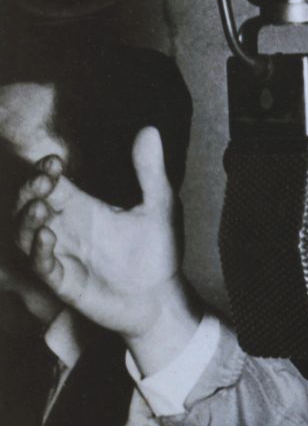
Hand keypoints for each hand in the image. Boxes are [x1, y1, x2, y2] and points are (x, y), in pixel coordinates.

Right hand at [13, 127, 194, 351]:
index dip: (43, 171)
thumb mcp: (159, 206)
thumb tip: (150, 129)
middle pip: (27, 204)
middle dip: (27, 190)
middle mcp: (66, 228)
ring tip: (40, 206)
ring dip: (26, 219)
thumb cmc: (158, 252)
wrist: (163, 296)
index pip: (49, 184)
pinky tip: (49, 237)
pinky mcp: (64, 281)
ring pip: (25, 234)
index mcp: (82, 208)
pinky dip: (39, 252)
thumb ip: (149, 171)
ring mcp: (62, 255)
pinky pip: (41, 266)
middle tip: (43, 181)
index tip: (53, 161)